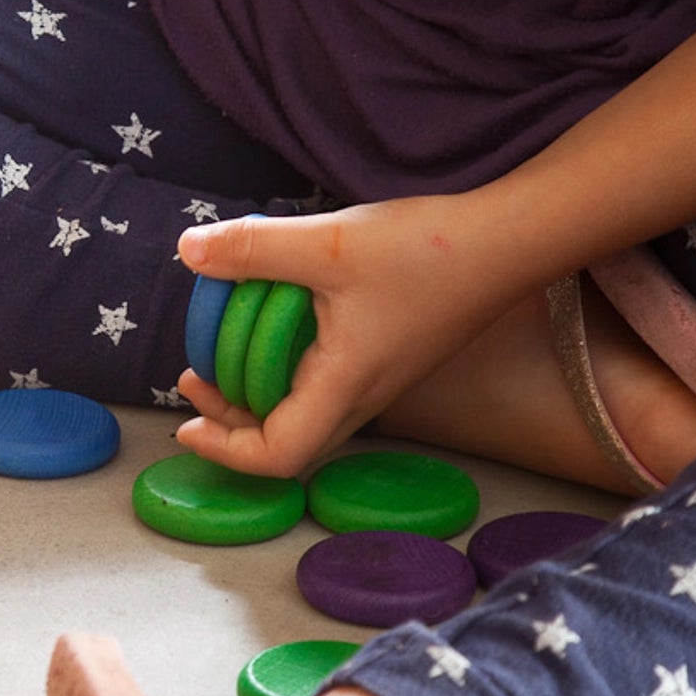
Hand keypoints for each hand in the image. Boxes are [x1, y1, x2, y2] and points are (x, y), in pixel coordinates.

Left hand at [174, 194, 531, 477]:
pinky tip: (279, 315)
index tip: (187, 422)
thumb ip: (255, 248)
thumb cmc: (428, 250)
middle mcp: (364, 395)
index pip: (279, 455)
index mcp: (346, 386)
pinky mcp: (390, 353)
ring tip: (225, 346)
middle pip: (288, 440)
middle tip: (195, 378)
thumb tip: (188, 251)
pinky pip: (327, 379)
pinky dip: (288, 363)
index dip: (225, 450)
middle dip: (232, 421)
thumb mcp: (328, 242)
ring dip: (259, 390)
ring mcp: (380, 377)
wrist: (508, 240)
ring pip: (307, 409)